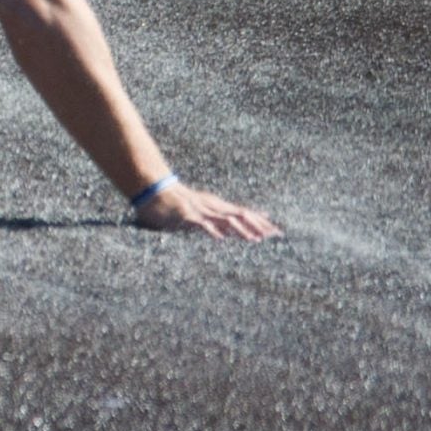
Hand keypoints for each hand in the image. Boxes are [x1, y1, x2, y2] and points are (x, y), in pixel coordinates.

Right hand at [132, 184, 280, 240]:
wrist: (154, 191)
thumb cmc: (176, 204)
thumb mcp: (199, 212)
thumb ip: (214, 222)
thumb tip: (228, 234)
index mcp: (217, 206)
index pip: (244, 213)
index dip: (260, 221)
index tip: (276, 231)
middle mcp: (212, 206)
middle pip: (241, 214)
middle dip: (259, 225)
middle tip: (276, 235)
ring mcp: (200, 210)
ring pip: (225, 219)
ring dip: (241, 230)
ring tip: (254, 240)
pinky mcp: (186, 215)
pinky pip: (201, 223)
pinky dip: (211, 230)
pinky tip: (220, 238)